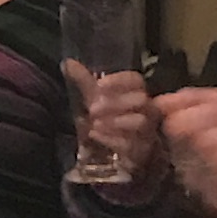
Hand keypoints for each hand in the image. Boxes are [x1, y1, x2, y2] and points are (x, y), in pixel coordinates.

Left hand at [65, 62, 163, 183]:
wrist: (113, 155)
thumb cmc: (107, 120)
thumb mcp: (95, 100)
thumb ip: (85, 81)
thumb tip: (68, 62)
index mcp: (136, 93)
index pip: (136, 80)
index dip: (119, 80)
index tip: (99, 84)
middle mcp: (147, 110)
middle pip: (141, 100)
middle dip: (116, 102)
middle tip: (92, 108)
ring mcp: (147, 131)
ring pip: (140, 121)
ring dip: (115, 121)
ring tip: (93, 123)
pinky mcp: (141, 151)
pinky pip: (132, 144)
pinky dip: (112, 139)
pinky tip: (95, 135)